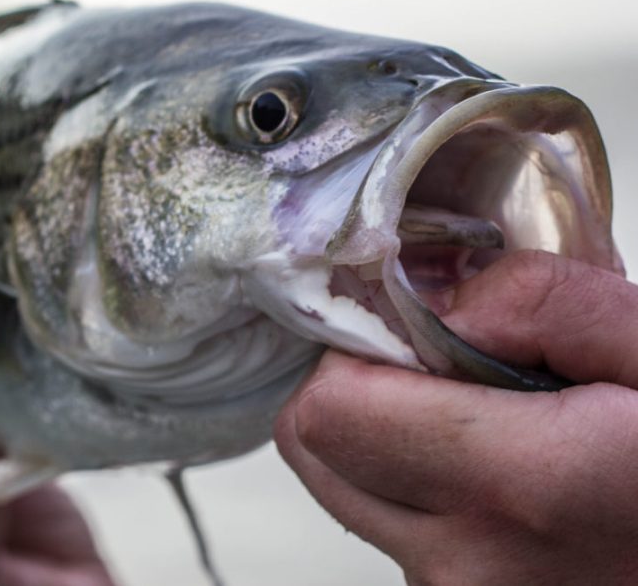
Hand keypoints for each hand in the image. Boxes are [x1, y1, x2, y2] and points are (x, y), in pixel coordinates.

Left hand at [275, 251, 637, 584]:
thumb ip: (537, 302)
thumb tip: (426, 294)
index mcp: (525, 489)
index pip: (329, 411)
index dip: (357, 349)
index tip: (419, 328)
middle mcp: (471, 568)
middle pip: (316, 453)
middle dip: (360, 390)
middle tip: (454, 370)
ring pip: (351, 492)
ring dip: (393, 442)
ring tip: (499, 428)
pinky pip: (398, 531)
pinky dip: (426, 490)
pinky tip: (512, 479)